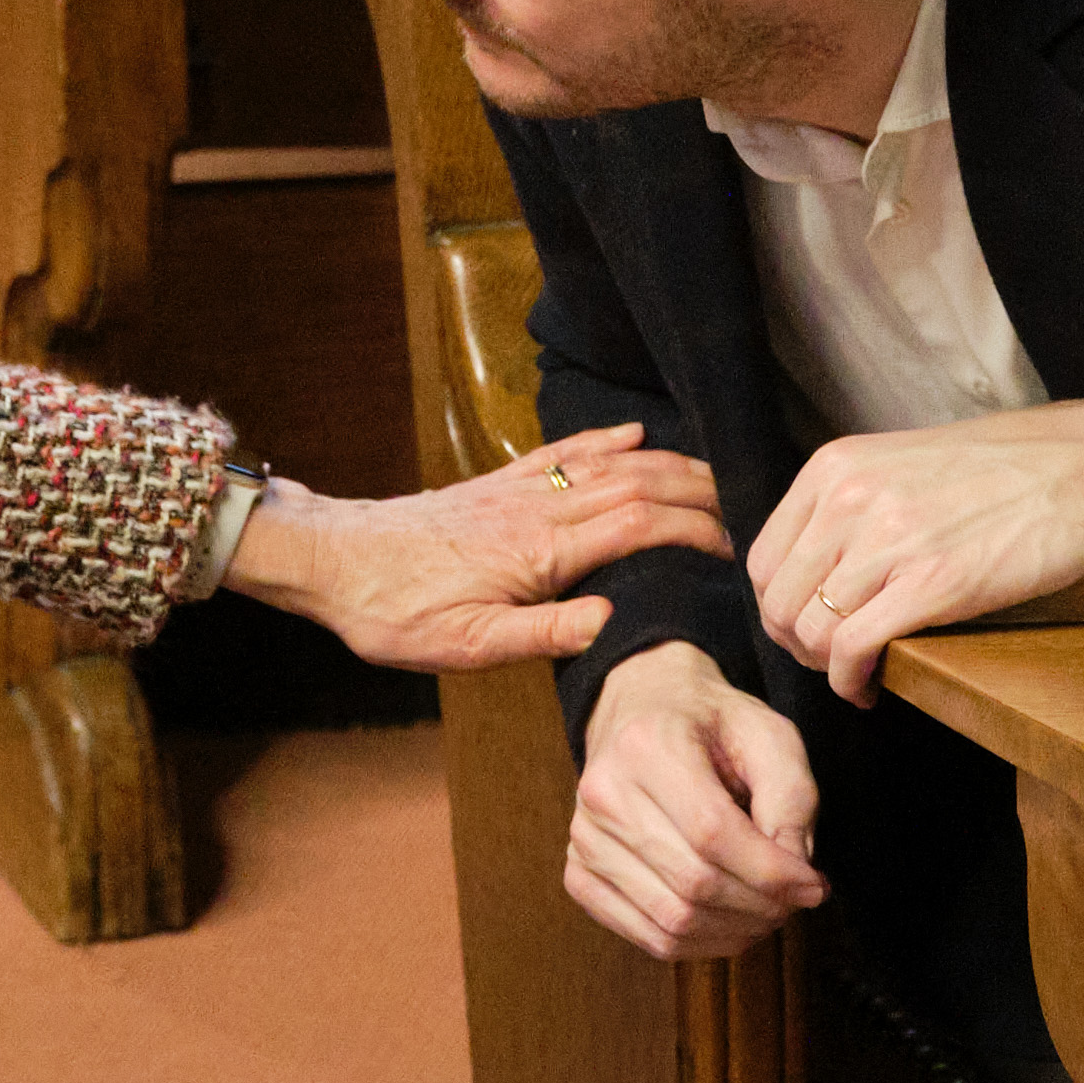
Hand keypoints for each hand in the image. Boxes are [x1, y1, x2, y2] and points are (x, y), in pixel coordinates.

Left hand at [224, 423, 729, 671]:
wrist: (333, 563)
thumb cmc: (396, 614)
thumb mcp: (468, 647)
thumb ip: (544, 634)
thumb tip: (614, 619)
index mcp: (542, 552)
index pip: (642, 527)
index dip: (697, 533)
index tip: (737, 552)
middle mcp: (538, 509)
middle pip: (640, 484)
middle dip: (701, 493)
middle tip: (750, 511)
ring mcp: (519, 490)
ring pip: (610, 464)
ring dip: (669, 465)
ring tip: (716, 477)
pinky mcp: (498, 484)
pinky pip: (564, 453)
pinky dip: (607, 440)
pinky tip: (636, 435)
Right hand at [566, 642, 824, 960]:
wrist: (643, 710)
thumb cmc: (711, 724)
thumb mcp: (769, 734)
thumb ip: (792, 798)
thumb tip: (795, 875)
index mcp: (646, 746)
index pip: (712, 832)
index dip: (771, 872)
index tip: (815, 885)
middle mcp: (603, 793)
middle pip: (693, 882)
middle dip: (761, 906)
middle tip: (796, 900)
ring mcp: (584, 838)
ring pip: (671, 919)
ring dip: (735, 931)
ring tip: (769, 912)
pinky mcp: (580, 872)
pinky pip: (645, 936)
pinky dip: (699, 945)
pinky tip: (730, 924)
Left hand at [751, 397, 1083, 703]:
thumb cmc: (1008, 469)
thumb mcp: (902, 463)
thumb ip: (852, 504)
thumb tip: (815, 565)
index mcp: (835, 467)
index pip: (764, 559)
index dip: (780, 608)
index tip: (808, 628)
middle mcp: (850, 499)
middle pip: (780, 601)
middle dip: (799, 646)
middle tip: (833, 662)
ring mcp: (889, 541)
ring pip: (811, 632)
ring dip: (827, 668)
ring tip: (857, 674)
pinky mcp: (933, 585)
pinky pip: (853, 650)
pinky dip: (851, 682)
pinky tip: (873, 688)